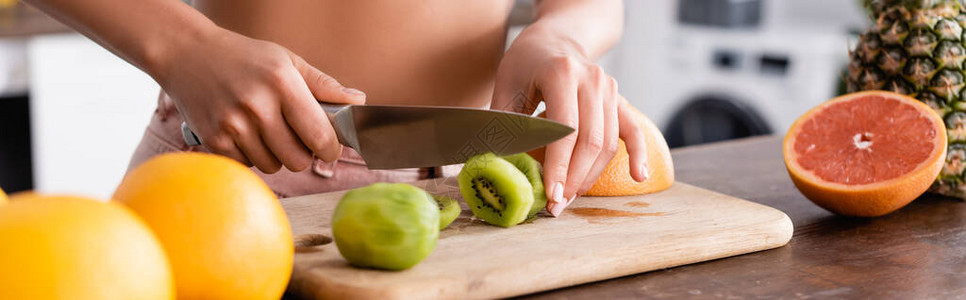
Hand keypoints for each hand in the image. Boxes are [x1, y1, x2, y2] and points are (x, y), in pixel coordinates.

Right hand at [156, 28, 364, 172]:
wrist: (187, 53)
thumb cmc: (245, 57)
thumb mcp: (287, 61)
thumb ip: (324, 85)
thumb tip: (359, 101)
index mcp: (283, 83)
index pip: (320, 136)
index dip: (330, 149)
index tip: (329, 148)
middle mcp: (257, 106)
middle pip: (298, 160)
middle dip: (304, 154)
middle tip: (297, 139)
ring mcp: (232, 125)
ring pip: (273, 166)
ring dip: (276, 155)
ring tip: (267, 131)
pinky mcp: (213, 139)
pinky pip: (248, 165)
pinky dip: (252, 155)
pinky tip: (246, 134)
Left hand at [491, 25, 647, 215]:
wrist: (554, 41)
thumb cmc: (525, 65)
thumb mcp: (506, 87)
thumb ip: (505, 124)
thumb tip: (500, 166)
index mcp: (561, 72)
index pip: (565, 129)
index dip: (558, 166)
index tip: (551, 195)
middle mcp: (592, 79)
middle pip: (590, 140)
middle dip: (574, 178)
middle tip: (558, 205)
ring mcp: (609, 88)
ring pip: (608, 142)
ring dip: (590, 175)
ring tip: (571, 197)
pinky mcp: (619, 99)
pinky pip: (632, 130)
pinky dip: (638, 154)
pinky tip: (640, 177)